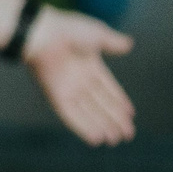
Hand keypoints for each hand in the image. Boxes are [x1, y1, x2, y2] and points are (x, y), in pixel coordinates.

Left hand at [24, 9, 136, 144]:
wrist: (42, 35)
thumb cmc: (67, 30)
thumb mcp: (97, 34)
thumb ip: (112, 42)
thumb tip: (129, 45)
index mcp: (90, 66)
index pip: (108, 89)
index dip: (119, 102)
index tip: (130, 114)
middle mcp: (79, 81)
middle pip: (101, 105)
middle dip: (115, 120)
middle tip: (128, 135)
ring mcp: (68, 90)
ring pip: (89, 114)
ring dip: (102, 127)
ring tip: (115, 141)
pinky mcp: (56, 98)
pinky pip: (72, 117)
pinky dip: (84, 128)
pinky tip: (96, 139)